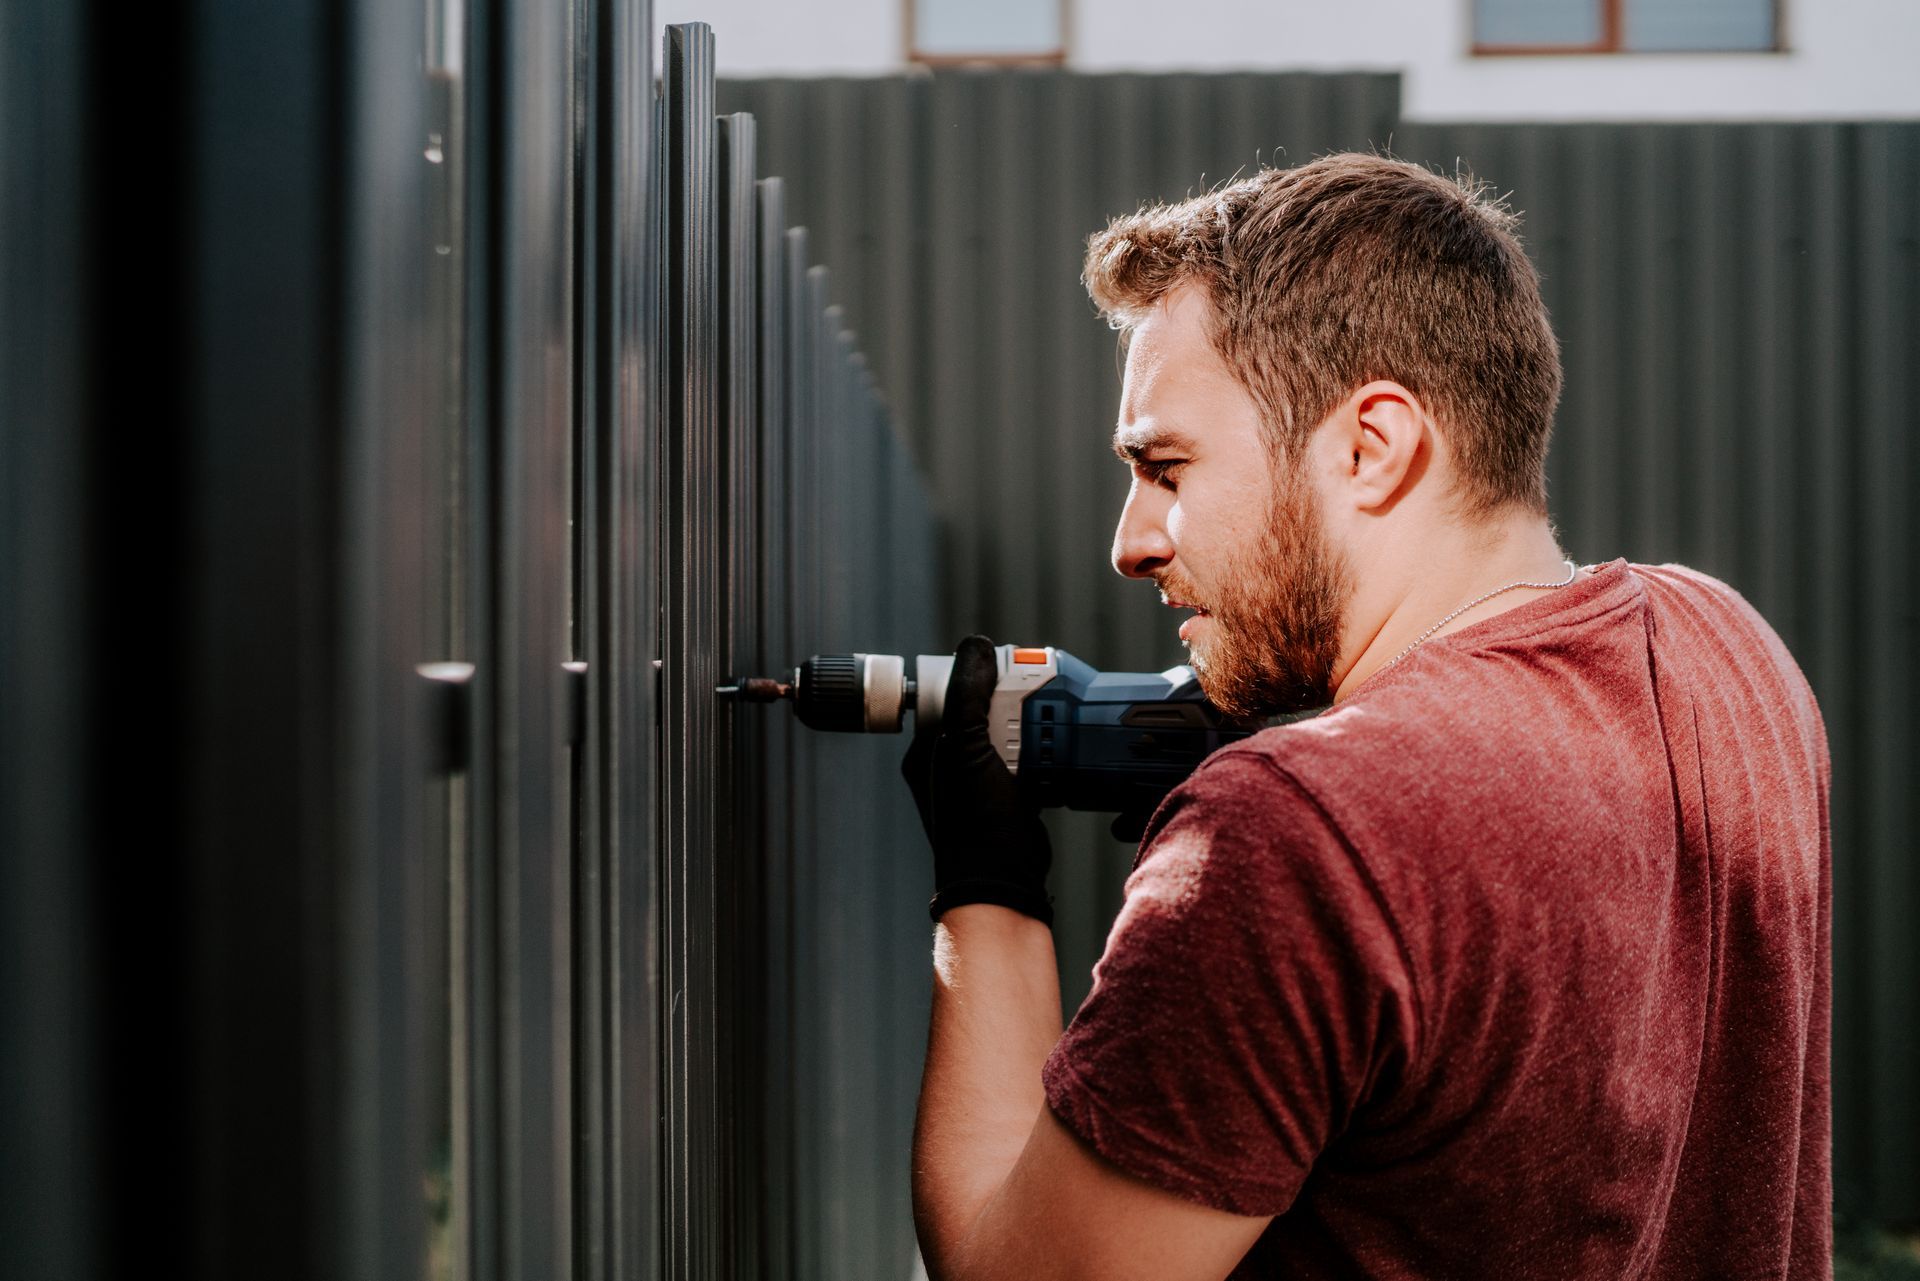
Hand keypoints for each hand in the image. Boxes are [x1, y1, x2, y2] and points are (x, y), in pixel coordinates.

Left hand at [901, 635, 1053, 924]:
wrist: (1003, 885)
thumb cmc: (973, 826)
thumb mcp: (968, 750)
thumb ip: (968, 697)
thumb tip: (975, 649)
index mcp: (929, 747)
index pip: (952, 691)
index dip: (981, 676)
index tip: (1012, 667)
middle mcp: (950, 761)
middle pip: (985, 707)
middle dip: (1014, 698)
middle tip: (1040, 690)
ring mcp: (980, 778)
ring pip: (1008, 730)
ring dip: (1032, 723)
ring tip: (1052, 716)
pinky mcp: (1007, 793)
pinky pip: (1026, 756)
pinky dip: (1042, 749)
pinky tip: (1057, 745)